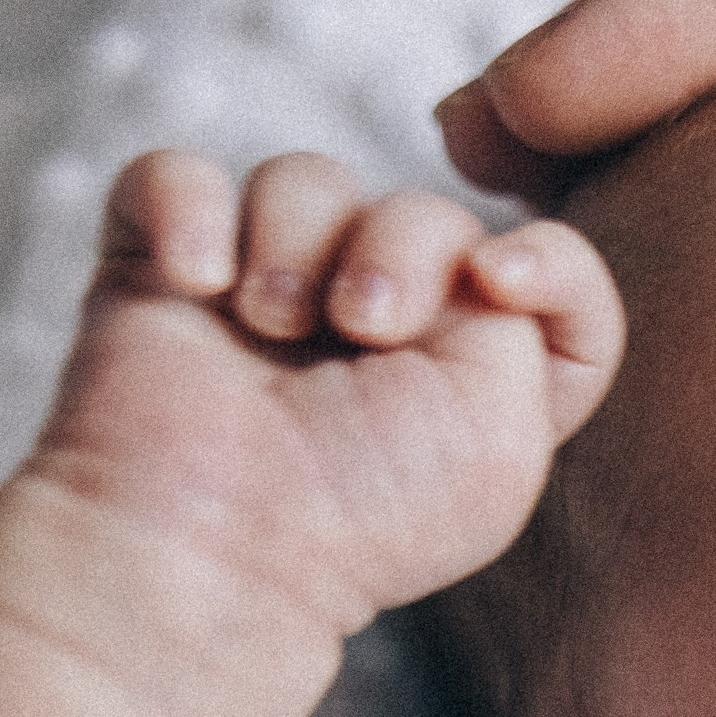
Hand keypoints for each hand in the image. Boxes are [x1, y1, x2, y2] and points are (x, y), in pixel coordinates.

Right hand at [0, 149, 621, 716]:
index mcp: (472, 377)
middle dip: (403, 246)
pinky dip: (188, 210)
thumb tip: (482, 250)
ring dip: (298, 237)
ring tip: (270, 323)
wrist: (218, 542)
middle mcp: (376, 331)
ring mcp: (268, 296)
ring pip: (307, 180)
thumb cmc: (368, 510)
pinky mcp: (166, 273)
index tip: (499, 279)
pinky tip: (194, 282)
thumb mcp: (508, 430)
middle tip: (361, 327)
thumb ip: (539, 319)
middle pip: (425, 209)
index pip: (548, 276)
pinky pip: (178, 174)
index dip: (548, 258)